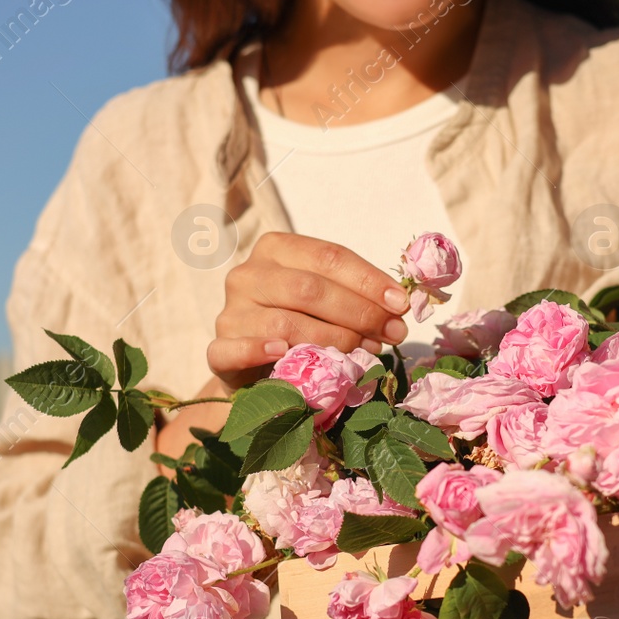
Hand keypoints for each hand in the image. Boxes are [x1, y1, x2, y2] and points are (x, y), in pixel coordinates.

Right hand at [208, 232, 410, 388]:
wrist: (257, 369)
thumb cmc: (301, 327)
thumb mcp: (328, 302)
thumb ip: (356, 296)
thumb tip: (398, 307)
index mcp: (276, 250)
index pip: (328, 257)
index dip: (368, 281)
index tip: (401, 304)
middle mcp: (248, 275)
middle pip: (308, 288)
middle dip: (358, 312)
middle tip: (391, 333)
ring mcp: (230, 312)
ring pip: (284, 322)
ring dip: (333, 340)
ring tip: (364, 352)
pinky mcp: (218, 349)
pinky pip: (234, 350)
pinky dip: (258, 351)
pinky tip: (282, 353)